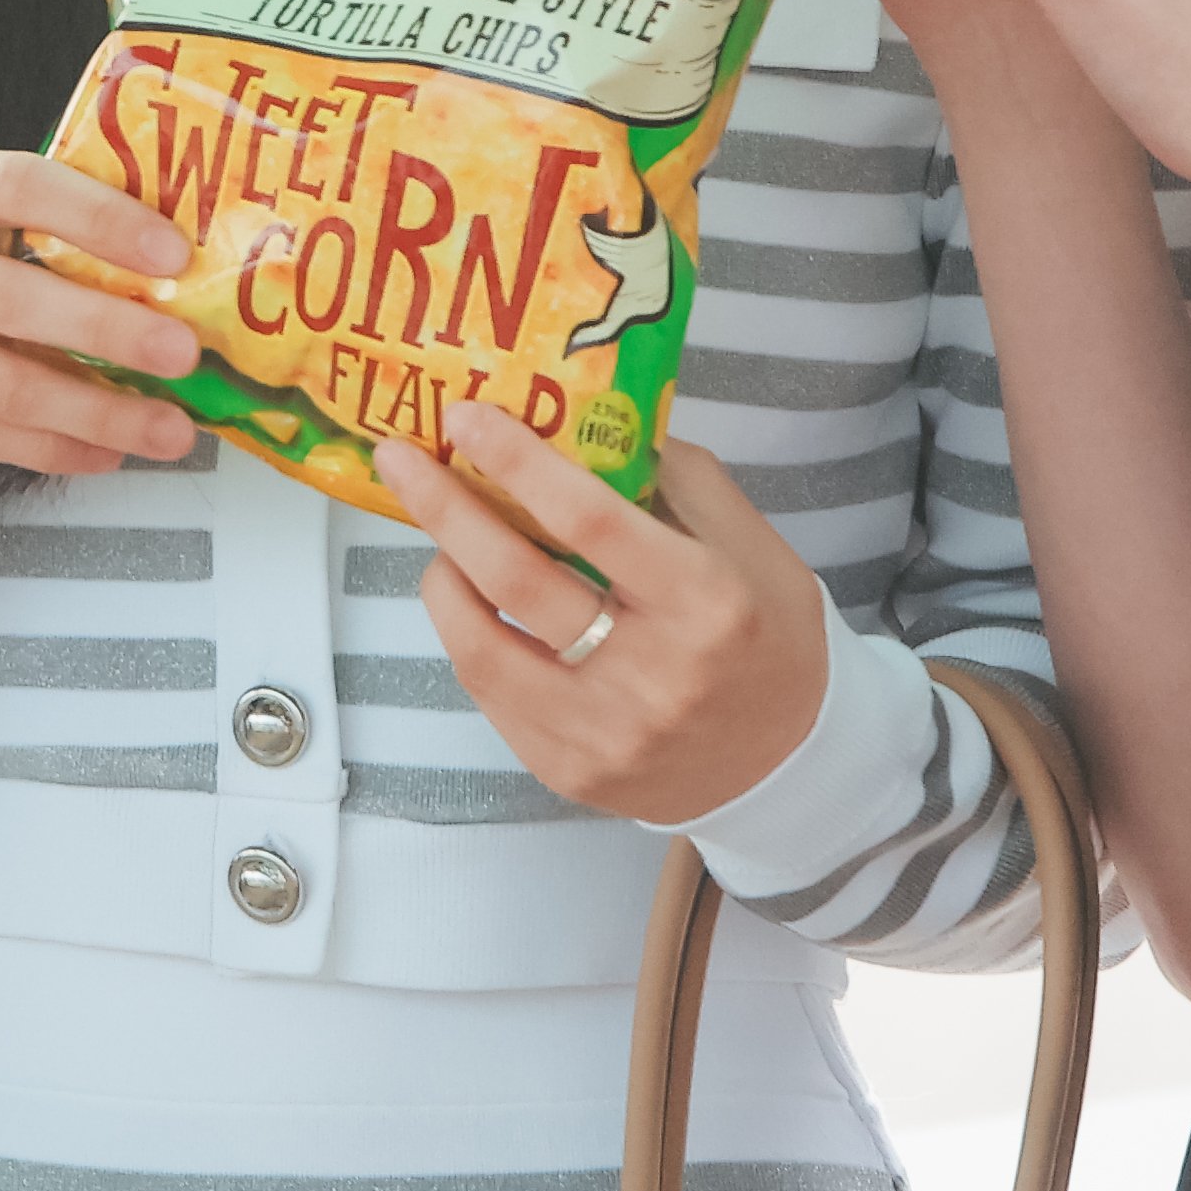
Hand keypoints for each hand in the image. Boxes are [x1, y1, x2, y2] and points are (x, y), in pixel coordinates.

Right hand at [0, 146, 201, 477]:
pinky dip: (48, 449)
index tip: (172, 252)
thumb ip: (16, 211)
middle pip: (12, 303)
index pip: (18, 188)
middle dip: (109, 334)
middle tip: (184, 356)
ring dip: (96, 415)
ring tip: (168, 430)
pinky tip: (103, 452)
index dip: (99, 217)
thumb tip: (147, 256)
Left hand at [373, 406, 829, 826]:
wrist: (788, 763)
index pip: (590, 519)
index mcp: (704, 601)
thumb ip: (675, 479)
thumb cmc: (768, 633)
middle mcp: (651, 673)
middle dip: (446, 509)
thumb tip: (589, 423)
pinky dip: (470, 637)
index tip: (466, 417)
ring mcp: (604, 734)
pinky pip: (492, 695)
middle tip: (402, 460)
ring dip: (443, 578)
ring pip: (482, 647)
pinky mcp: (569, 773)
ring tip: (438, 541)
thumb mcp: (749, 542)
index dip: (518, 463)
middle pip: (518, 580)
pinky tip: (472, 603)